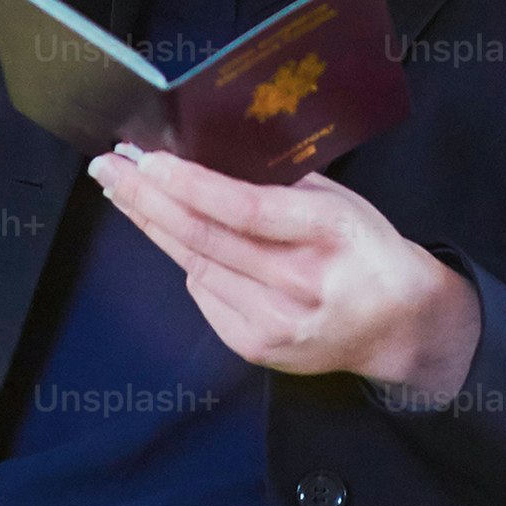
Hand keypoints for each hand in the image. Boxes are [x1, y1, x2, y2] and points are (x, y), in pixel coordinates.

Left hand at [90, 147, 482, 400]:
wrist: (398, 327)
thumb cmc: (366, 250)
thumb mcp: (341, 204)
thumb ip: (284, 185)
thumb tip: (212, 157)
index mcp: (327, 232)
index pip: (245, 209)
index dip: (189, 185)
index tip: (147, 160)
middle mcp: (299, 282)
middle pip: (205, 239)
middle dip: (147, 200)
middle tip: (108, 169)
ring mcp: (276, 322)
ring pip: (195, 267)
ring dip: (154, 227)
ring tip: (126, 193)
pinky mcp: (257, 348)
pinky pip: (204, 296)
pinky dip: (188, 263)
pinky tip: (176, 238)